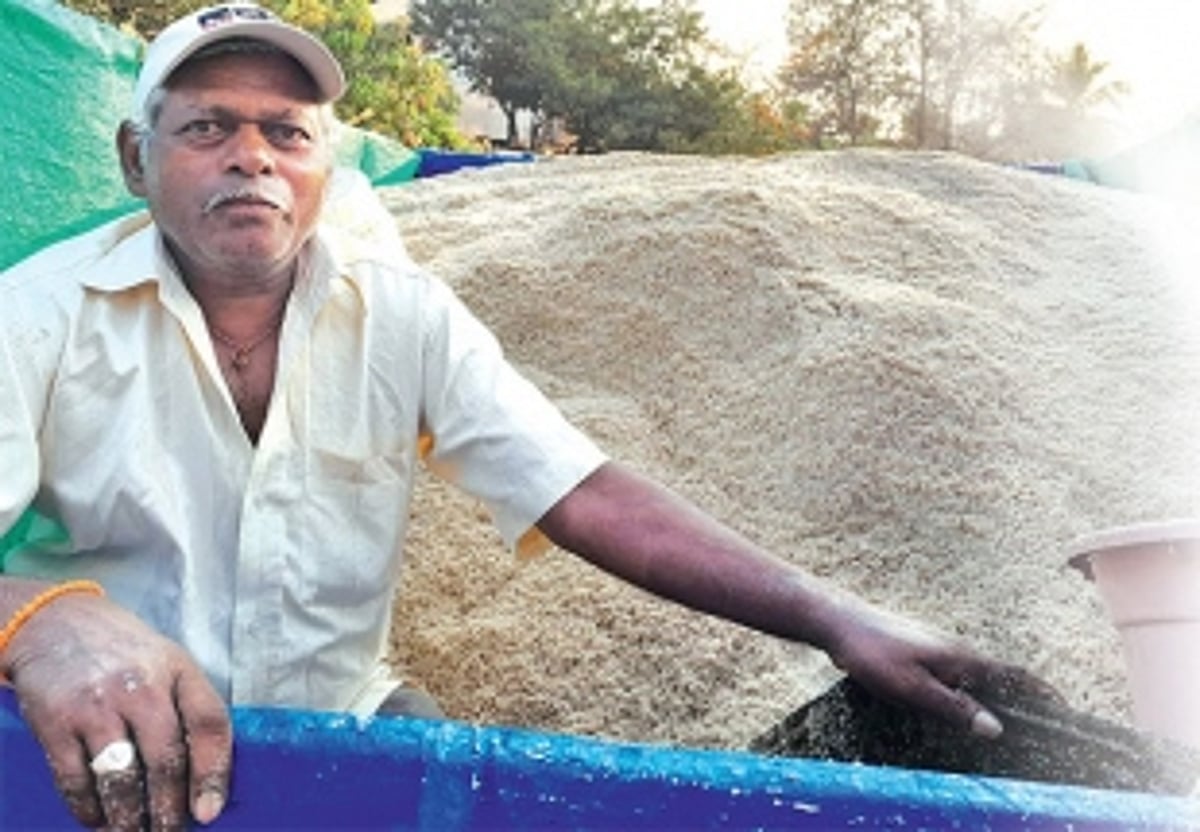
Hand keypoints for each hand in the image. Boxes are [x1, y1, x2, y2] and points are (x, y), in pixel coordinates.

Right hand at [3, 591, 230, 829]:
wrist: (56, 623)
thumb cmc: (126, 652)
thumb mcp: (171, 663)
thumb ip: (191, 709)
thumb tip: (207, 776)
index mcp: (178, 671)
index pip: (209, 724)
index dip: (214, 773)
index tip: (209, 812)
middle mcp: (140, 687)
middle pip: (165, 761)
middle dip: (169, 810)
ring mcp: (96, 705)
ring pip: (121, 778)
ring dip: (130, 818)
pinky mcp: (55, 722)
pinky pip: (75, 780)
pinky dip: (89, 809)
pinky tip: (98, 819)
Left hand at [823, 604, 1057, 737]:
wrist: (837, 622)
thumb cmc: (872, 652)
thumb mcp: (912, 688)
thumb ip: (953, 708)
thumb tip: (995, 727)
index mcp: (961, 658)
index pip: (1014, 676)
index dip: (1041, 693)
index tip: (1065, 709)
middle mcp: (955, 650)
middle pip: (999, 677)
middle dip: (1022, 698)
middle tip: (1041, 724)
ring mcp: (937, 647)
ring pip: (975, 675)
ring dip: (993, 695)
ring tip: (1007, 719)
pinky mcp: (921, 651)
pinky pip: (954, 673)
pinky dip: (967, 689)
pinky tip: (957, 703)